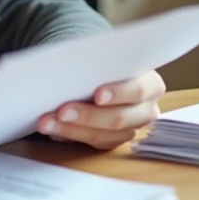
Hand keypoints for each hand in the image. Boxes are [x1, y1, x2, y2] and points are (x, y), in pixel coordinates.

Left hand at [36, 70, 165, 149]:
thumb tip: (71, 66)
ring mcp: (131, 129)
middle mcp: (146, 110)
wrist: (105, 72)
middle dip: (87, 115)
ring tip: (47, 123)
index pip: (138, 90)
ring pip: (102, 136)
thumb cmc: (107, 62)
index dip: (118, 93)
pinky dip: (68, 135)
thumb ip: (99, 61)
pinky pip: (91, 143)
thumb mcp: (108, 56)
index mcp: (151, 84)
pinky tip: (52, 129)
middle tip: (62, 111)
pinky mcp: (113, 141)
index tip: (97, 95)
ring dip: (71, 129)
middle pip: (118, 119)